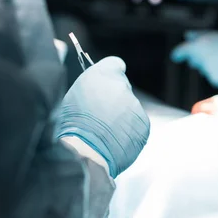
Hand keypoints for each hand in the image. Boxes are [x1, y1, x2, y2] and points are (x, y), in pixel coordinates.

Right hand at [55, 57, 149, 177]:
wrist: (86, 152)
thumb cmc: (74, 123)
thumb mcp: (74, 94)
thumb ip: (94, 81)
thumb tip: (112, 72)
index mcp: (103, 74)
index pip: (115, 65)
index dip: (108, 77)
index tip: (103, 86)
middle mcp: (124, 87)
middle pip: (122, 91)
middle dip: (113, 100)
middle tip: (96, 115)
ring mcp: (136, 107)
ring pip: (130, 110)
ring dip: (121, 118)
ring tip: (103, 131)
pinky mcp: (144, 126)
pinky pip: (136, 126)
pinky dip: (128, 132)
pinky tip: (113, 139)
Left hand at [171, 31, 217, 88]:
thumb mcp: (217, 36)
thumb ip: (200, 35)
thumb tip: (187, 36)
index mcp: (201, 44)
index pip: (183, 50)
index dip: (178, 54)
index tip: (175, 57)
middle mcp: (202, 57)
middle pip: (193, 61)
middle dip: (199, 60)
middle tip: (216, 55)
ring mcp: (208, 70)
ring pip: (205, 70)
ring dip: (212, 67)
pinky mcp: (215, 80)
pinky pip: (213, 79)